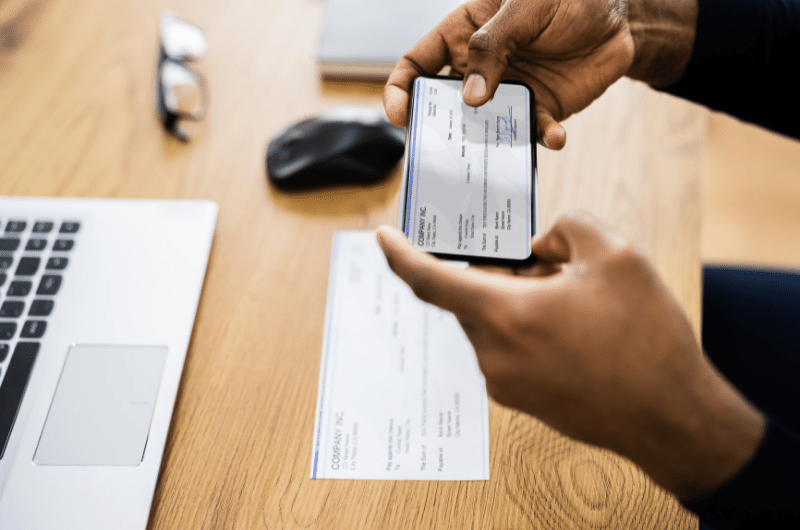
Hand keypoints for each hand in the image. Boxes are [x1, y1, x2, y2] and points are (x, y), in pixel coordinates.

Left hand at [376, 214, 764, 499]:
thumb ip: (567, 228)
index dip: (399, 254)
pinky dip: (524, 328)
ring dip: (515, 300)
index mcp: (505, 315)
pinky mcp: (520, 400)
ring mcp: (504, 383)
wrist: (671, 419)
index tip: (382, 236)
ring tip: (571, 297)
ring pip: (490, 322)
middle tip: (547, 261)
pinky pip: (505, 349)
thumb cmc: (646, 339)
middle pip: (470, 295)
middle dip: (500, 270)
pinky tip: (572, 327)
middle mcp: (493, 354)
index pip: (429, 280)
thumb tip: (540, 244)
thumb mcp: (616, 256)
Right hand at [383, 0, 634, 148]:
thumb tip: (470, 97)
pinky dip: (542, 139)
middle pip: (445, 105)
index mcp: (464, 36)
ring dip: (489, 142)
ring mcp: (508, 93)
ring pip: (485, 127)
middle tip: (445, 147)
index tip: (401, 114)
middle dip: (440, 129)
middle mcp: (480, 70)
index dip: (400, 89)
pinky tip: (555, 137)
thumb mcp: (526, 6)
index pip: (418, 64)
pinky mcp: (539, 110)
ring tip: (499, 150)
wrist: (620, 17)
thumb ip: (495, 45)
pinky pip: (532, 133)